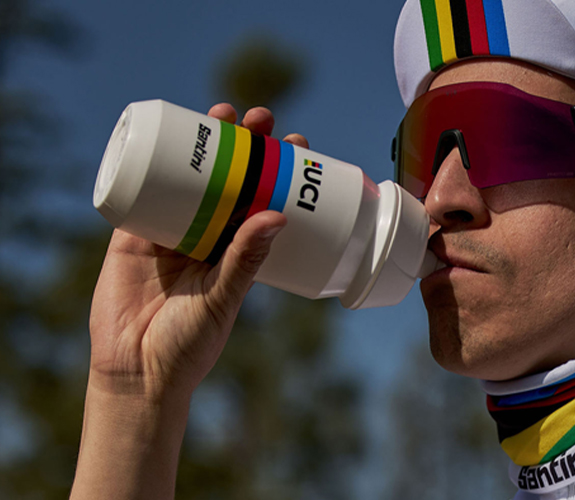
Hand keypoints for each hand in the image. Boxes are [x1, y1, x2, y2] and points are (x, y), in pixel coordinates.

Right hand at [88, 104, 307, 397]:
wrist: (136, 372)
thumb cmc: (189, 344)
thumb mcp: (223, 298)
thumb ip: (245, 260)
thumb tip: (278, 215)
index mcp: (237, 249)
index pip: (263, 198)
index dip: (278, 170)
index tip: (297, 143)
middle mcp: (207, 234)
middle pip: (230, 178)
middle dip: (245, 145)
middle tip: (261, 119)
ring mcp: (170, 230)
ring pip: (190, 176)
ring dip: (205, 143)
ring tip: (223, 115)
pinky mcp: (132, 233)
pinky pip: (143, 189)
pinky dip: (152, 161)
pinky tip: (167, 132)